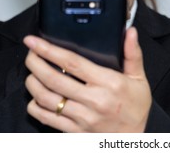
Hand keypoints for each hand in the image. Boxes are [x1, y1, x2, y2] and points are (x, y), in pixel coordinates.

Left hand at [24, 27, 151, 132]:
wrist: (136, 136)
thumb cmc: (136, 106)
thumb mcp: (139, 77)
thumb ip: (132, 53)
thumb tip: (131, 32)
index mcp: (109, 83)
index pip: (72, 63)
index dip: (50, 50)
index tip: (36, 42)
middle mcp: (94, 100)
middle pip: (53, 79)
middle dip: (35, 63)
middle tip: (30, 53)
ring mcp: (82, 117)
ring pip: (46, 99)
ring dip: (32, 83)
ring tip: (31, 73)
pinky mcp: (75, 131)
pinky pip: (47, 118)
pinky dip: (35, 106)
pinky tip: (36, 97)